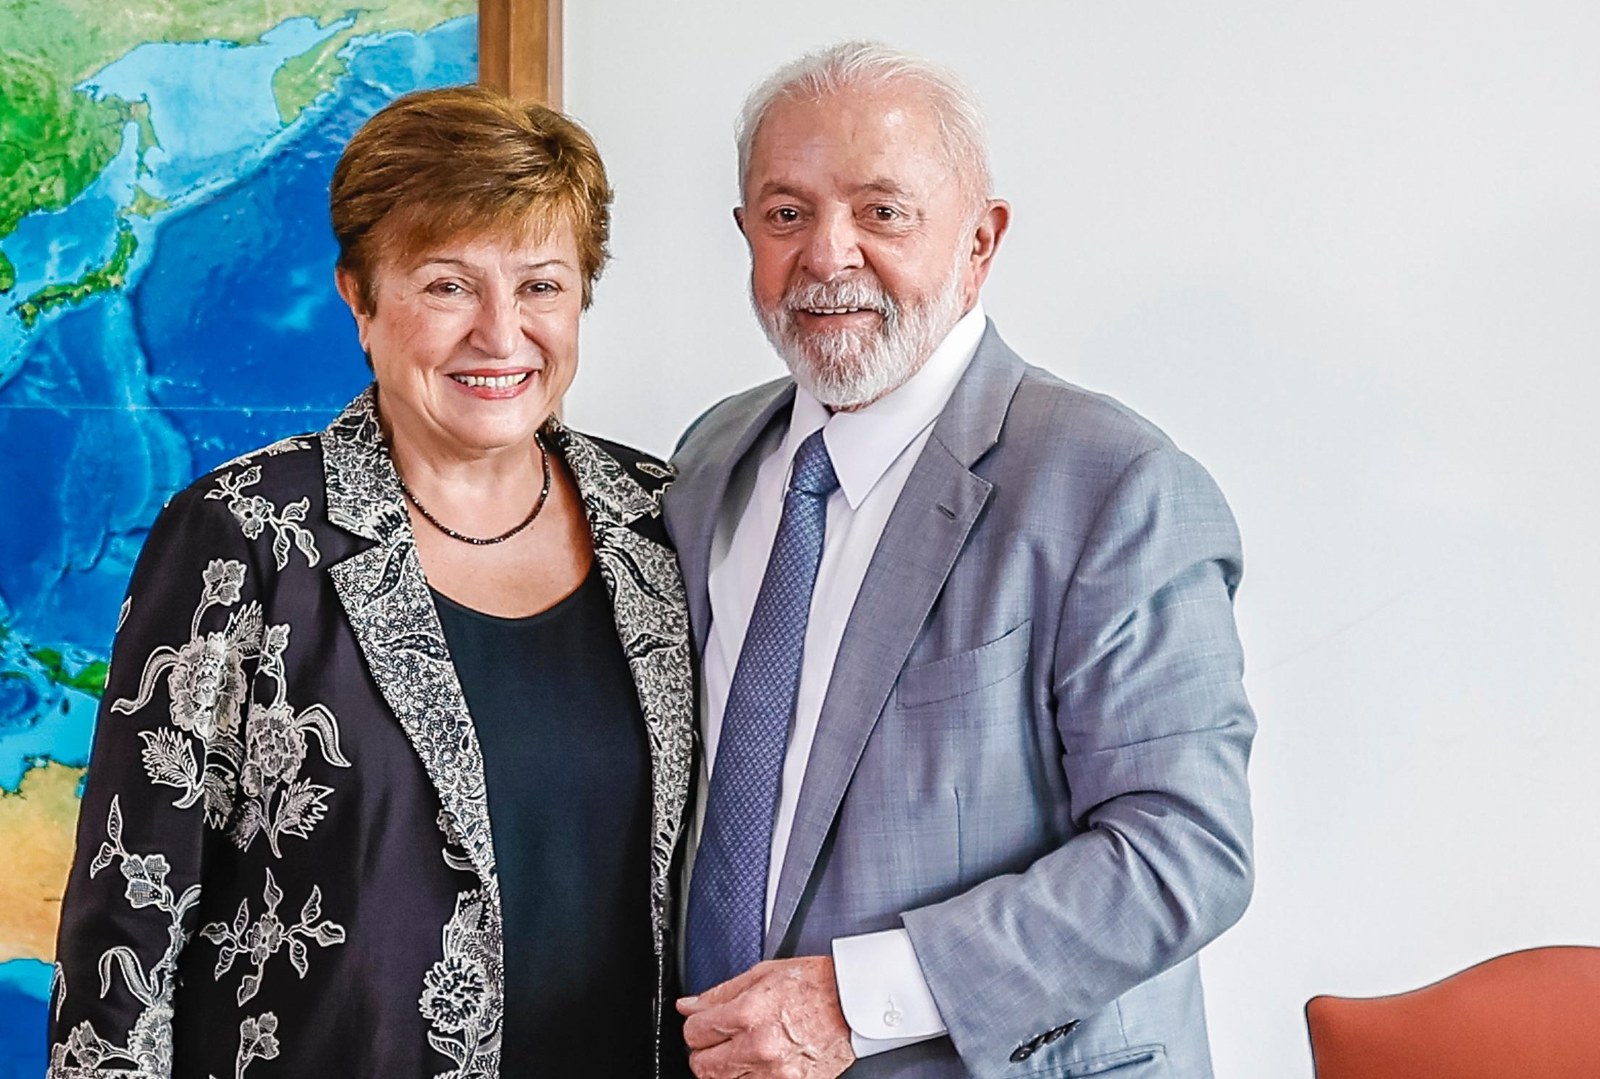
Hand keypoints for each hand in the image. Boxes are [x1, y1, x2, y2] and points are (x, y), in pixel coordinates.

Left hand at [677, 956, 855, 1078]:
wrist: (854, 1001)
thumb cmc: (814, 983)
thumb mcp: (761, 974)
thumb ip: (720, 994)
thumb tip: (689, 1006)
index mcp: (749, 1013)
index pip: (694, 1033)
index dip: (696, 1026)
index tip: (704, 1024)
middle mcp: (759, 1047)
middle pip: (702, 1066)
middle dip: (705, 1052)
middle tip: (719, 1041)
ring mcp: (775, 1073)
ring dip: (725, 1069)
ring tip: (741, 1052)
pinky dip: (750, 1077)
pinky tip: (758, 1063)